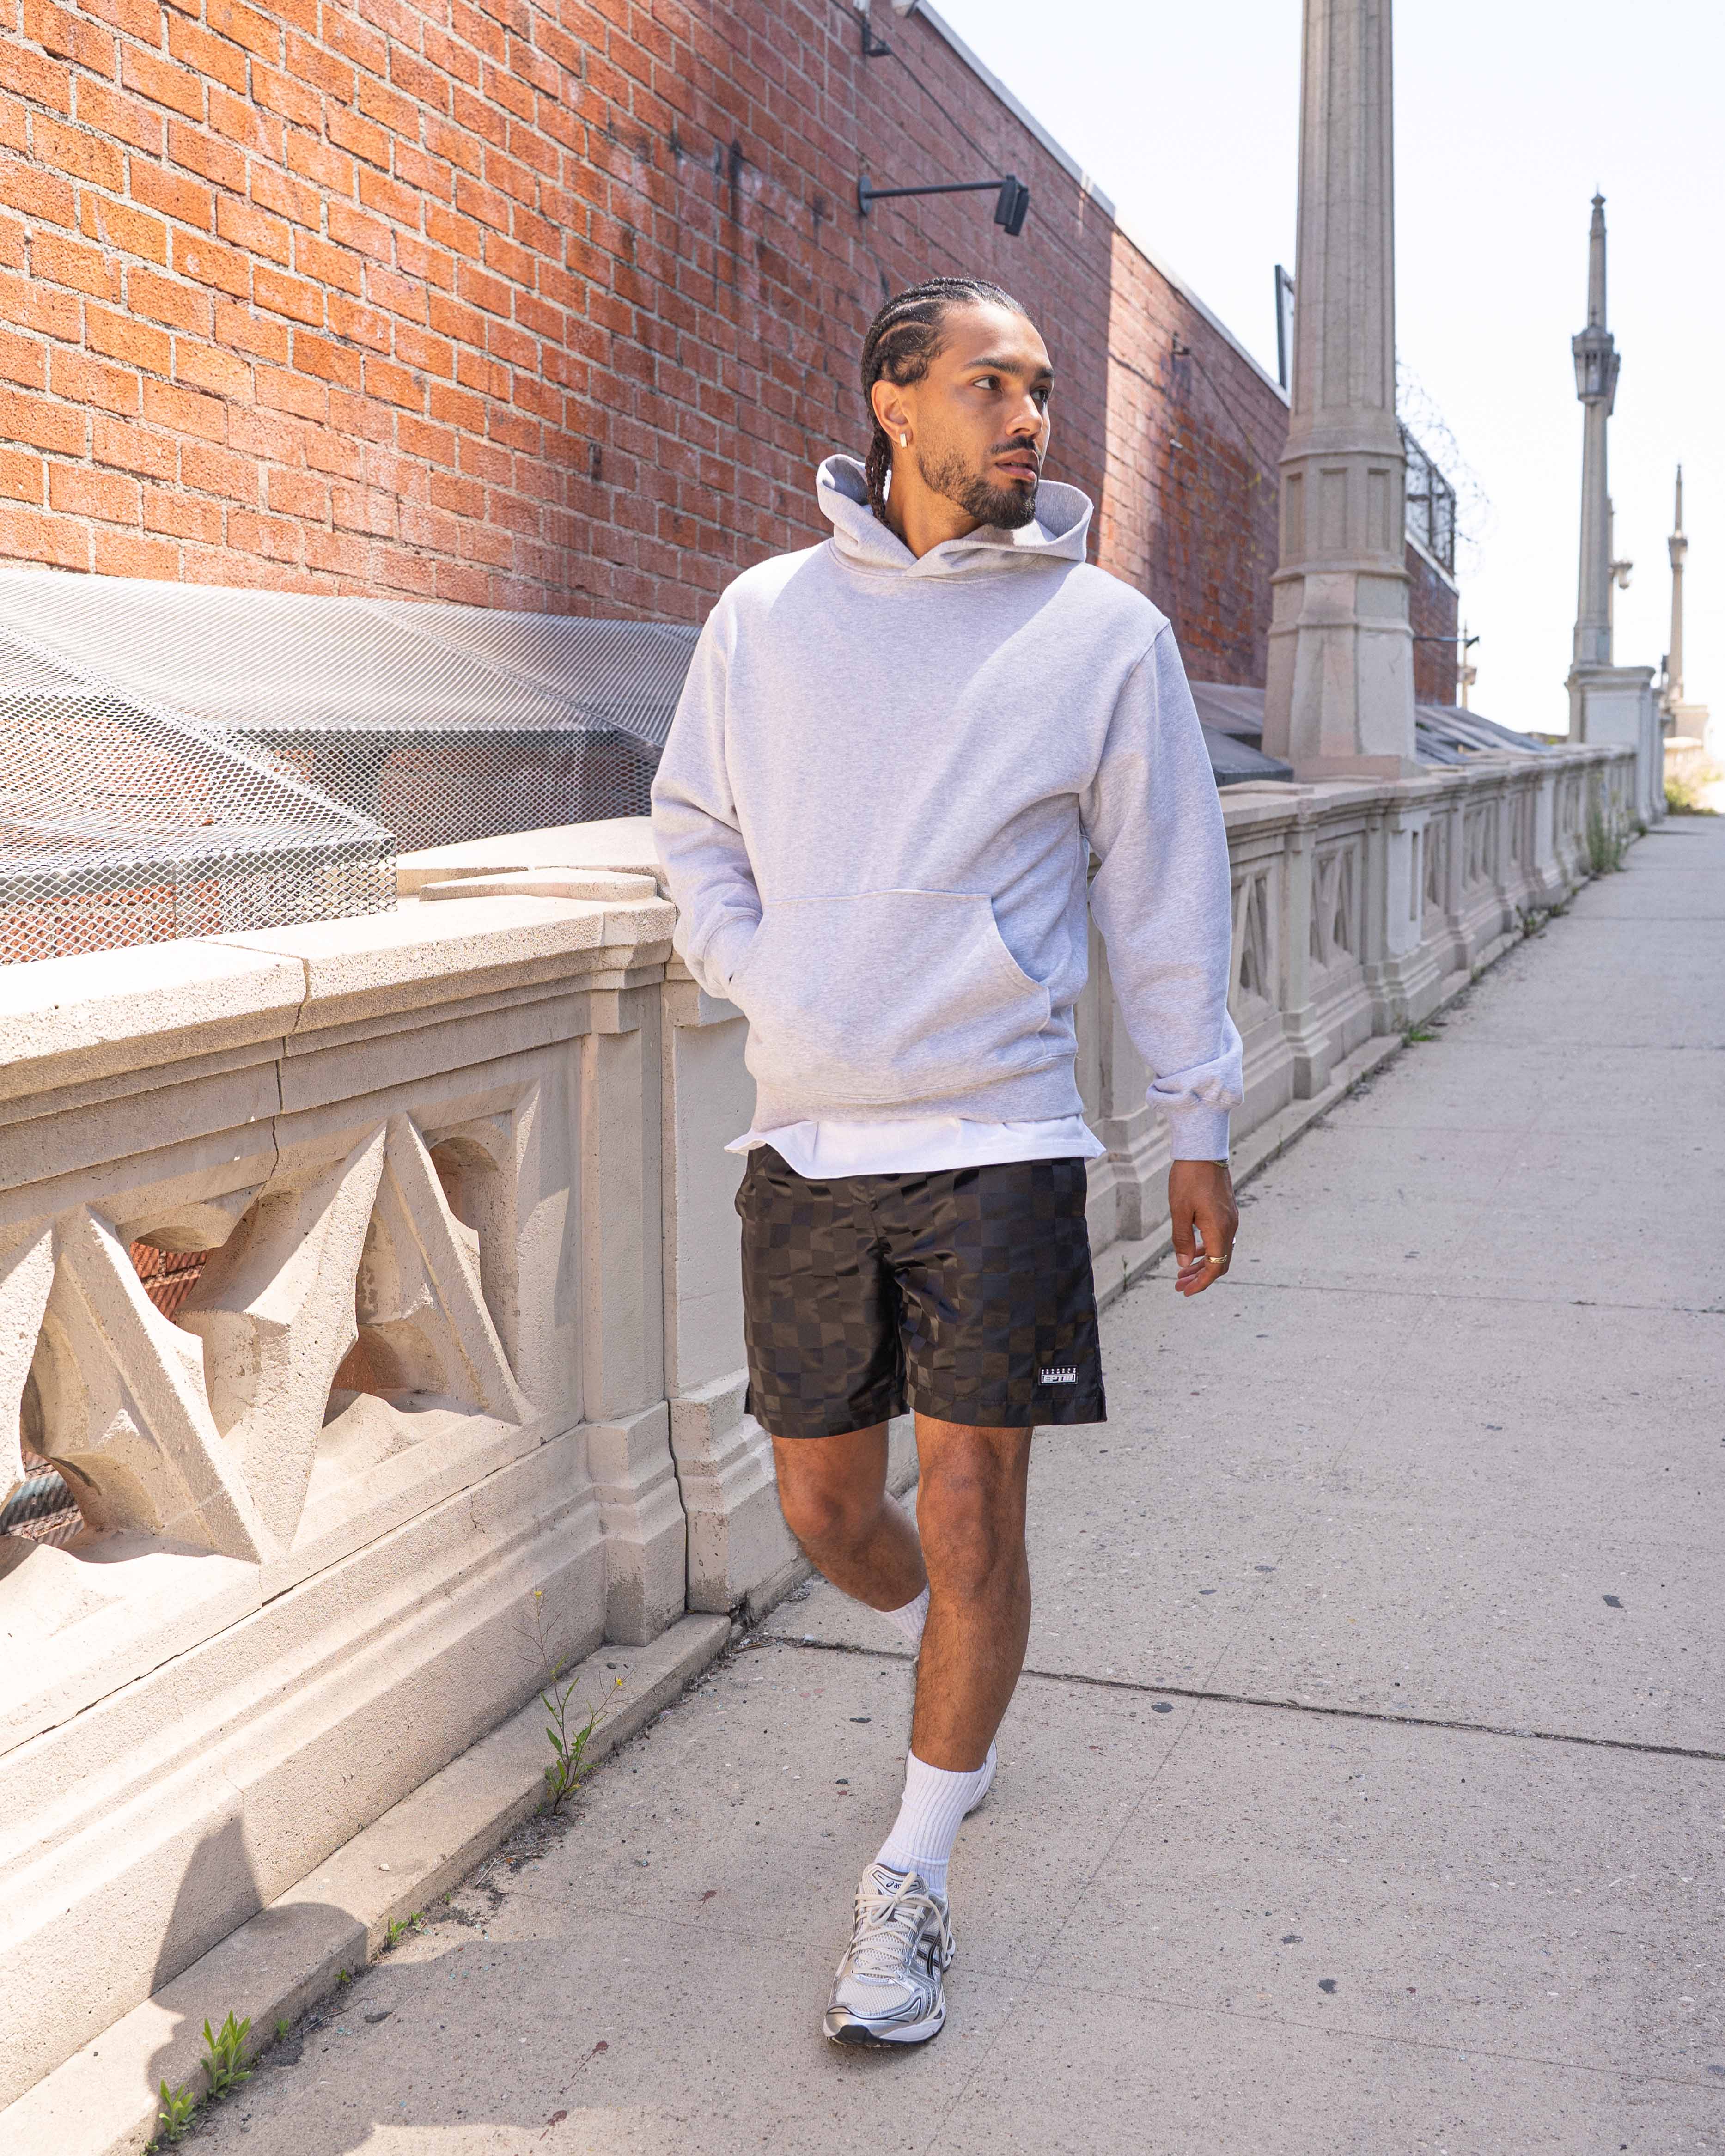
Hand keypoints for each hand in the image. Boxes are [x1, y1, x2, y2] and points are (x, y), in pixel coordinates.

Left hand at [1170, 1159, 1237, 1296]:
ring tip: (1182, 1273)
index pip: (1215, 1266)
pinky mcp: (1226, 1211)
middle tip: (1179, 1286)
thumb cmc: (1188, 1178)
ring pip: (1219, 1250)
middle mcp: (1229, 1227)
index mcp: (1219, 1229)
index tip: (1185, 1291)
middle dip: (1200, 1277)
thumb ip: (1182, 1239)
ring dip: (1202, 1263)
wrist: (1203, 1150)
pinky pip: (1219, 1238)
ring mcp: (1230, 1219)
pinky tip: (1192, 1251)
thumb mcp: (1179, 1211)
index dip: (1201, 1282)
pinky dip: (1206, 1249)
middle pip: (1219, 1262)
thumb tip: (1184, 1265)